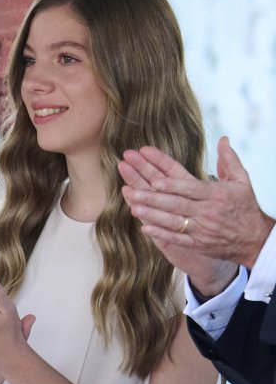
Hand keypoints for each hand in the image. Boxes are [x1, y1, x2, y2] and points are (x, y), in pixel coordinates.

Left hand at [119, 138, 274, 287]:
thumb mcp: (242, 181)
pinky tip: (144, 227)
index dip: (171, 183)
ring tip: (133, 206)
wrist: (253, 239)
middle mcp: (206, 211)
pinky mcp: (197, 244)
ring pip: (172, 221)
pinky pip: (176, 239)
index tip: (154, 177)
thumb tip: (223, 139)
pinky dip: (160, 233)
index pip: (189, 186)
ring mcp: (201, 229)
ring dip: (151, 214)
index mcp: (215, 194)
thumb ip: (230, 160)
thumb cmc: (245, 207)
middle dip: (152, 196)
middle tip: (131, 188)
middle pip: (175, 203)